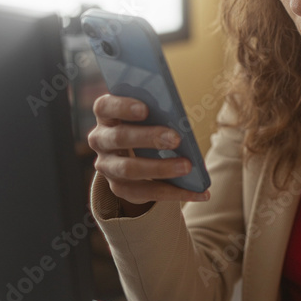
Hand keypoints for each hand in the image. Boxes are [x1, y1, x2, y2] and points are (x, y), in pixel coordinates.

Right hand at [88, 94, 209, 214]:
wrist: (131, 153)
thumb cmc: (146, 123)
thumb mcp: (148, 115)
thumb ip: (157, 112)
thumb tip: (180, 119)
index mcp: (106, 115)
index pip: (104, 107)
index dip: (122, 107)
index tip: (145, 108)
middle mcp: (100, 140)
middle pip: (119, 138)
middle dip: (148, 138)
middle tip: (176, 139)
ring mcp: (107, 166)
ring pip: (130, 169)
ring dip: (161, 168)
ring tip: (188, 166)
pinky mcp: (120, 188)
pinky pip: (146, 193)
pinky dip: (176, 193)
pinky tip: (200, 192)